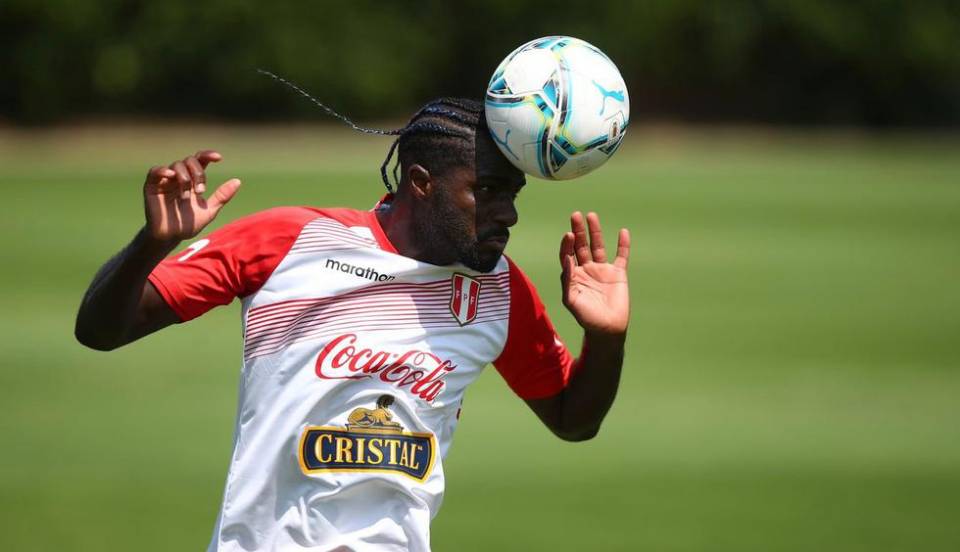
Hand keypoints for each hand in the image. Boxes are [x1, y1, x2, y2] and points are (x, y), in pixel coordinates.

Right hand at [143, 150, 240, 243]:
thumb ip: (222, 196)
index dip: (208, 155)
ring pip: (176, 165)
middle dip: (198, 173)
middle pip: (190, 160)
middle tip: (201, 190)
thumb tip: (238, 181)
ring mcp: (165, 180)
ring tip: (186, 196)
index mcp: (193, 180)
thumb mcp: (209, 210)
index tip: (219, 158)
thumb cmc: (188, 224)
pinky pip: (155, 171)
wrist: (170, 237)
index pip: (200, 160)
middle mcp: (179, 177)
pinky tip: (171, 175)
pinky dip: (163, 170)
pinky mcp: (151, 185)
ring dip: (185, 178)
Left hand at [559, 212, 629, 335]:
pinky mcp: (618, 273)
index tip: (568, 234)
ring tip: (591, 215)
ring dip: (595, 232)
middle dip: (578, 230)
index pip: (567, 254)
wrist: (607, 328)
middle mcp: (586, 269)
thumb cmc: (586, 317)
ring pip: (598, 246)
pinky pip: (621, 256)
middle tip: (575, 215)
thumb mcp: (571, 300)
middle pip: (581, 245)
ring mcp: (602, 270)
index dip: (566, 244)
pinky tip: (623, 232)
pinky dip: (623, 244)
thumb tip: (567, 260)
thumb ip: (567, 280)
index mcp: (573, 275)